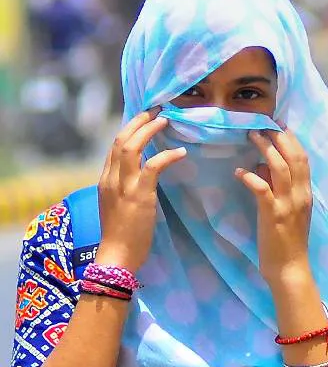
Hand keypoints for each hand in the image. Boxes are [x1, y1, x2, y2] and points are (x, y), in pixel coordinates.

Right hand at [95, 110, 187, 271]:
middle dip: (138, 123)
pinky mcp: (139, 195)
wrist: (116, 255)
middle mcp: (111, 178)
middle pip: (120, 140)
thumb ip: (125, 189)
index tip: (143, 120)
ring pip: (131, 147)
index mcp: (105, 180)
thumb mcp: (118, 206)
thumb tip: (142, 177)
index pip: (114, 147)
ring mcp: (123, 186)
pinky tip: (182, 153)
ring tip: (165, 121)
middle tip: (155, 111)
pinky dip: (167, 156)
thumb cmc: (122, 236)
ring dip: (149, 131)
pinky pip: (152, 167)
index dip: (129, 130)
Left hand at [237, 128, 313, 288]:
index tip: (278, 124)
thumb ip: (279, 187)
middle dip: (279, 136)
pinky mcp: (273, 214)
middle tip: (263, 123)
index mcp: (306, 193)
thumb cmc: (287, 241)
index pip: (303, 159)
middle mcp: (300, 195)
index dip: (291, 139)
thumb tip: (264, 165)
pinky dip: (250, 176)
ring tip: (251, 136)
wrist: (290, 268)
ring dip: (265, 148)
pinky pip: (262, 188)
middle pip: (294, 157)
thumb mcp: (288, 211)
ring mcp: (288, 204)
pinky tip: (239, 172)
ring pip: (279, 167)